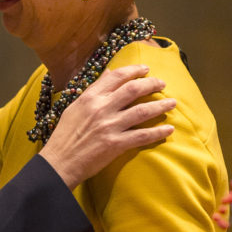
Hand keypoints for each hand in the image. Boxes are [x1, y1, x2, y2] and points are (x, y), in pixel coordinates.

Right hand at [39, 64, 175, 188]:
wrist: (59, 162)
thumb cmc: (64, 136)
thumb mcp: (75, 107)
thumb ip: (93, 90)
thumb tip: (109, 72)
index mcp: (90, 97)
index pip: (116, 77)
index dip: (134, 70)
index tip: (146, 69)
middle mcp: (101, 108)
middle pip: (133, 90)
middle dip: (152, 84)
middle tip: (162, 84)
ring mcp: (109, 126)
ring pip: (142, 111)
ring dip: (160, 106)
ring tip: (172, 103)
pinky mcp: (115, 144)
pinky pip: (142, 135)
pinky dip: (158, 132)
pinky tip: (169, 130)